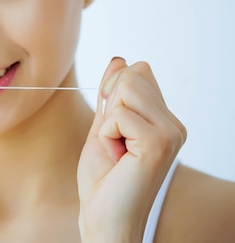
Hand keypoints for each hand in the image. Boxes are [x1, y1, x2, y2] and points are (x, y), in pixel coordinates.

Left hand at [77, 57, 186, 242]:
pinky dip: (107, 134)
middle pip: (131, 75)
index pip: (137, 72)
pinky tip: (118, 158)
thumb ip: (111, 95)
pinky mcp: (159, 141)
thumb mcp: (103, 126)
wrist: (104, 217)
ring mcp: (170, 132)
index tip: (114, 129)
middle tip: (113, 142)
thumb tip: (120, 59)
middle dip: (109, 106)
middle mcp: (173, 124)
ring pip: (125, 88)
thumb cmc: (103, 179)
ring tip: (116, 150)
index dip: (112, 94)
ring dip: (108, 121)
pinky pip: (118, 114)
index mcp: (164, 119)